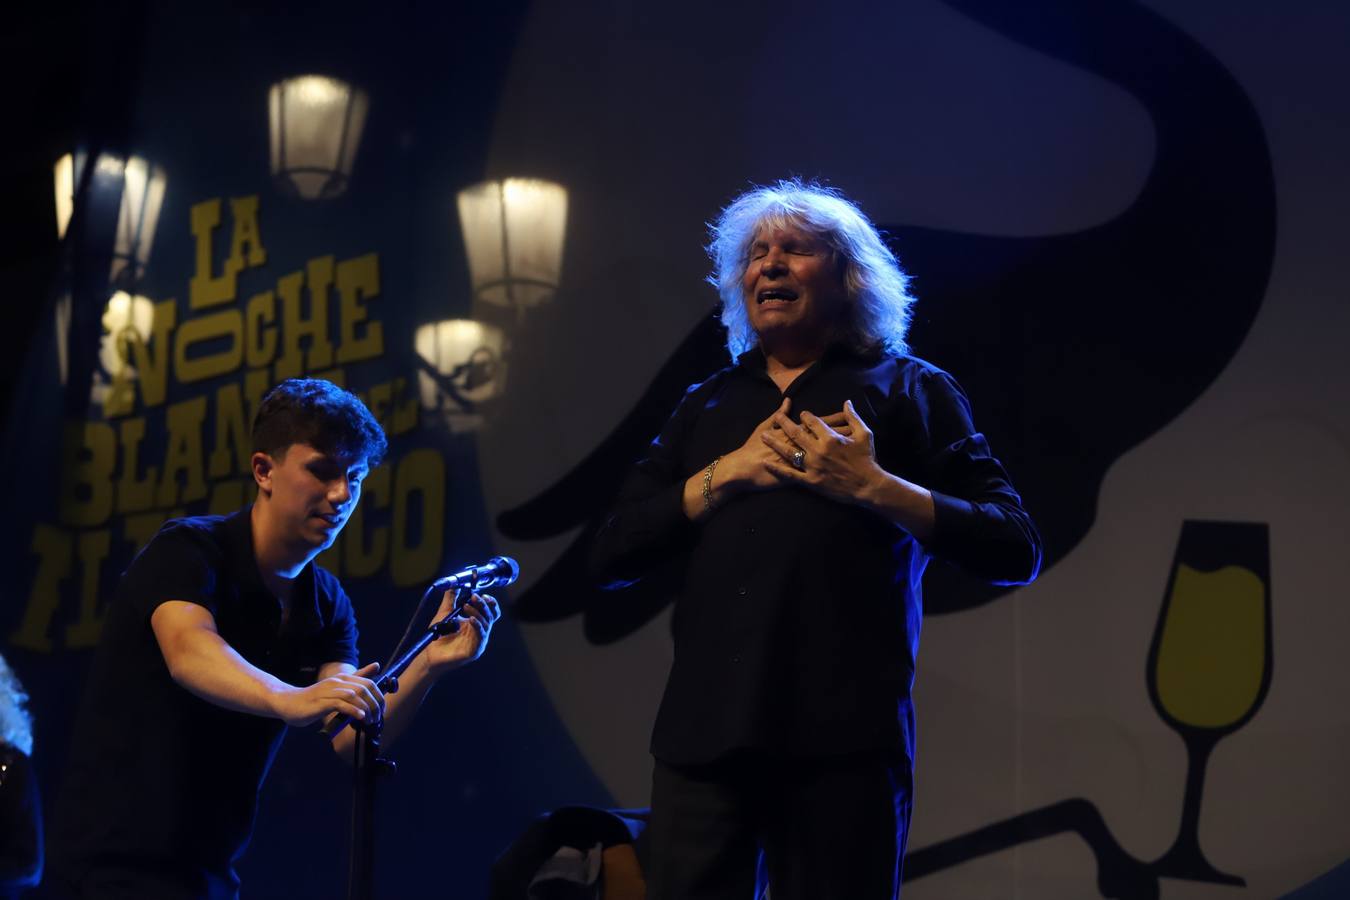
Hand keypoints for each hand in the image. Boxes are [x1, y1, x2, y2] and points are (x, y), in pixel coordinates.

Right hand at [273, 662, 384, 726]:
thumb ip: (354, 682)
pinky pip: (341, 703)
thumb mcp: (336, 690)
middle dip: (375, 703)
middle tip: (377, 717)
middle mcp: (337, 682)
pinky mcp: (321, 701)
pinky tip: (360, 717)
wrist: (288, 703)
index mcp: (342, 678)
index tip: (381, 709)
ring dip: (366, 708)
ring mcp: (329, 691)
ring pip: (355, 694)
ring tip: (370, 720)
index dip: (379, 696)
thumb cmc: (314, 699)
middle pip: (365, 688)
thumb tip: (375, 667)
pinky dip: (353, 710)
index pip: (369, 682)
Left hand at [423, 591, 500, 673]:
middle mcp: (480, 631)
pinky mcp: (475, 650)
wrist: (430, 653)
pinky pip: (481, 636)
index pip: (490, 611)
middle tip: (474, 596)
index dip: (489, 602)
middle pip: (490, 615)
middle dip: (483, 604)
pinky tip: (471, 619)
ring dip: (477, 612)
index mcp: (475, 623)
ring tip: (465, 606)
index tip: (481, 594)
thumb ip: (450, 598)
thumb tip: (455, 584)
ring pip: (487, 624)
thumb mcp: (445, 612)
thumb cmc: (438, 635)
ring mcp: (478, 641)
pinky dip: (478, 626)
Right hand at [720, 398, 852, 491]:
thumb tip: (788, 402)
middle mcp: (802, 448)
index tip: (847, 412)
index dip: (833, 418)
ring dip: (841, 450)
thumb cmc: (752, 448)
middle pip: (827, 438)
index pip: (819, 423)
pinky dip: (831, 470)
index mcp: (795, 433)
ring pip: (827, 455)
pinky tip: (841, 469)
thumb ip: (777, 416)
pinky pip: (820, 473)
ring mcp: (803, 464)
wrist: (744, 469)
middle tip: (859, 427)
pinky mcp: (800, 479)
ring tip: (857, 446)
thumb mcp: (763, 427)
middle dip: (844, 432)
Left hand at [762, 399, 884, 503]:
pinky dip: (777, 469)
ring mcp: (813, 466)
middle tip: (776, 418)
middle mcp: (818, 450)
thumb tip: (847, 402)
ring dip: (775, 443)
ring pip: (790, 452)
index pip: (813, 422)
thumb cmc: (867, 459)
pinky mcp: (811, 481)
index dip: (805, 416)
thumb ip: (853, 417)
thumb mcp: (864, 435)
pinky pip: (790, 475)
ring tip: (764, 436)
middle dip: (784, 423)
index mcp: (830, 438)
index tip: (800, 414)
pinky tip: (766, 463)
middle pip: (796, 433)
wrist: (868, 486)